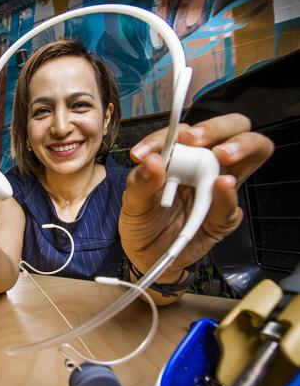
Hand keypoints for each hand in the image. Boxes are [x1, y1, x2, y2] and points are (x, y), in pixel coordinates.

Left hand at [119, 113, 273, 296]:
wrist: (146, 257)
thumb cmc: (142, 221)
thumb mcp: (132, 202)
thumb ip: (140, 182)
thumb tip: (153, 159)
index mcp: (181, 157)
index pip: (188, 132)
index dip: (173, 133)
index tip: (153, 150)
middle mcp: (205, 166)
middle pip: (232, 128)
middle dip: (216, 128)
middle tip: (195, 140)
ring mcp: (219, 189)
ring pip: (253, 151)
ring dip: (240, 146)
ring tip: (221, 155)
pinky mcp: (223, 217)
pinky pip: (234, 204)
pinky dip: (228, 195)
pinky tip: (222, 187)